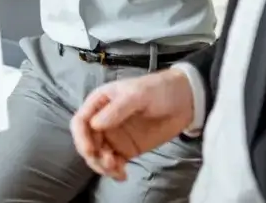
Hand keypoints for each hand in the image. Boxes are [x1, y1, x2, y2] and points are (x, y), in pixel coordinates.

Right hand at [71, 69, 194, 180]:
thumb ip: (117, 109)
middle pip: (87, 142)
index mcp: (100, 102)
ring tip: (118, 169)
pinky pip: (113, 162)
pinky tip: (123, 175)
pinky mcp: (126, 148)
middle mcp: (103, 119)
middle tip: (109, 163)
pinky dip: (114, 171)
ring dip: (103, 166)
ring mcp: (114, 135)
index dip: (81, 138)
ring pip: (98, 155)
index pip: (80, 121)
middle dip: (94, 156)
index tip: (91, 151)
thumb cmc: (159, 89)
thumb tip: (95, 125)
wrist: (185, 100)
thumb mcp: (138, 94)